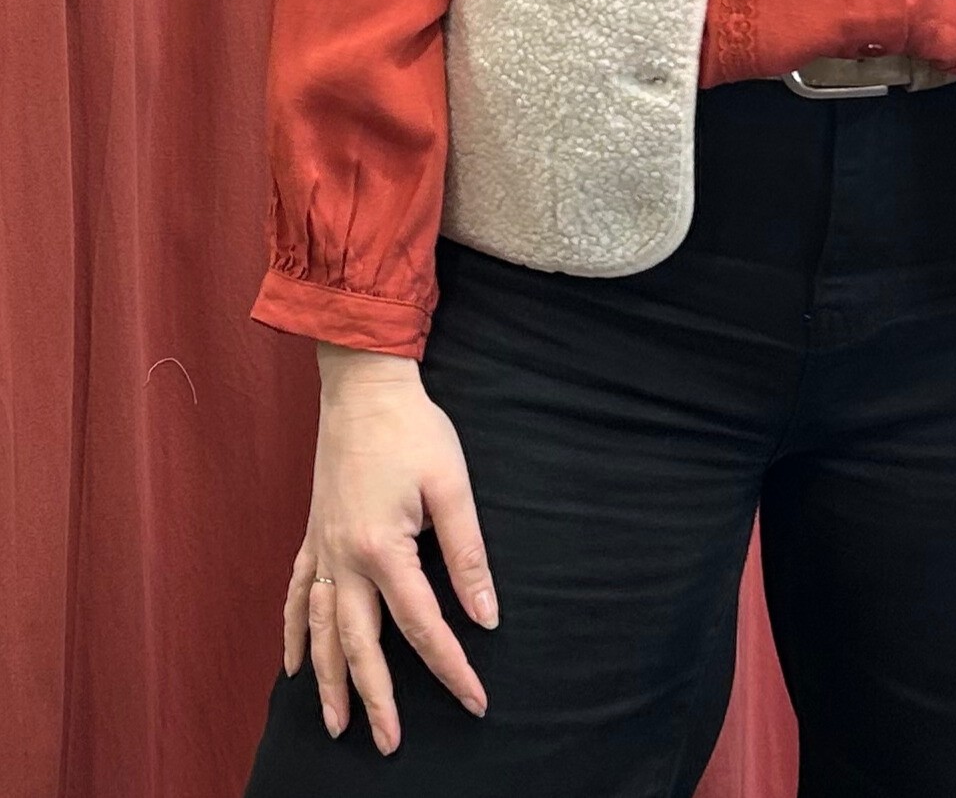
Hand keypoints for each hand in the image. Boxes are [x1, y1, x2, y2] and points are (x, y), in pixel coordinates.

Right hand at [282, 344, 498, 755]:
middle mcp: (343, 559)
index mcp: (382, 549)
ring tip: (337, 725)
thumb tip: (487, 614)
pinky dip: (292, 636)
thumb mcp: (452, 487)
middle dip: (376, 698)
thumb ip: (468, 555)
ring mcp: (321, 549)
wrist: (363, 388)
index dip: (451, 667)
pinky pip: (295, 597)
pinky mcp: (311, 534)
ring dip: (328, 681)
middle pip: (359, 645)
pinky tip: (294, 667)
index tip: (475, 699)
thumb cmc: (415, 431)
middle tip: (390, 743)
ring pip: (319, 632)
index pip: (421, 625)